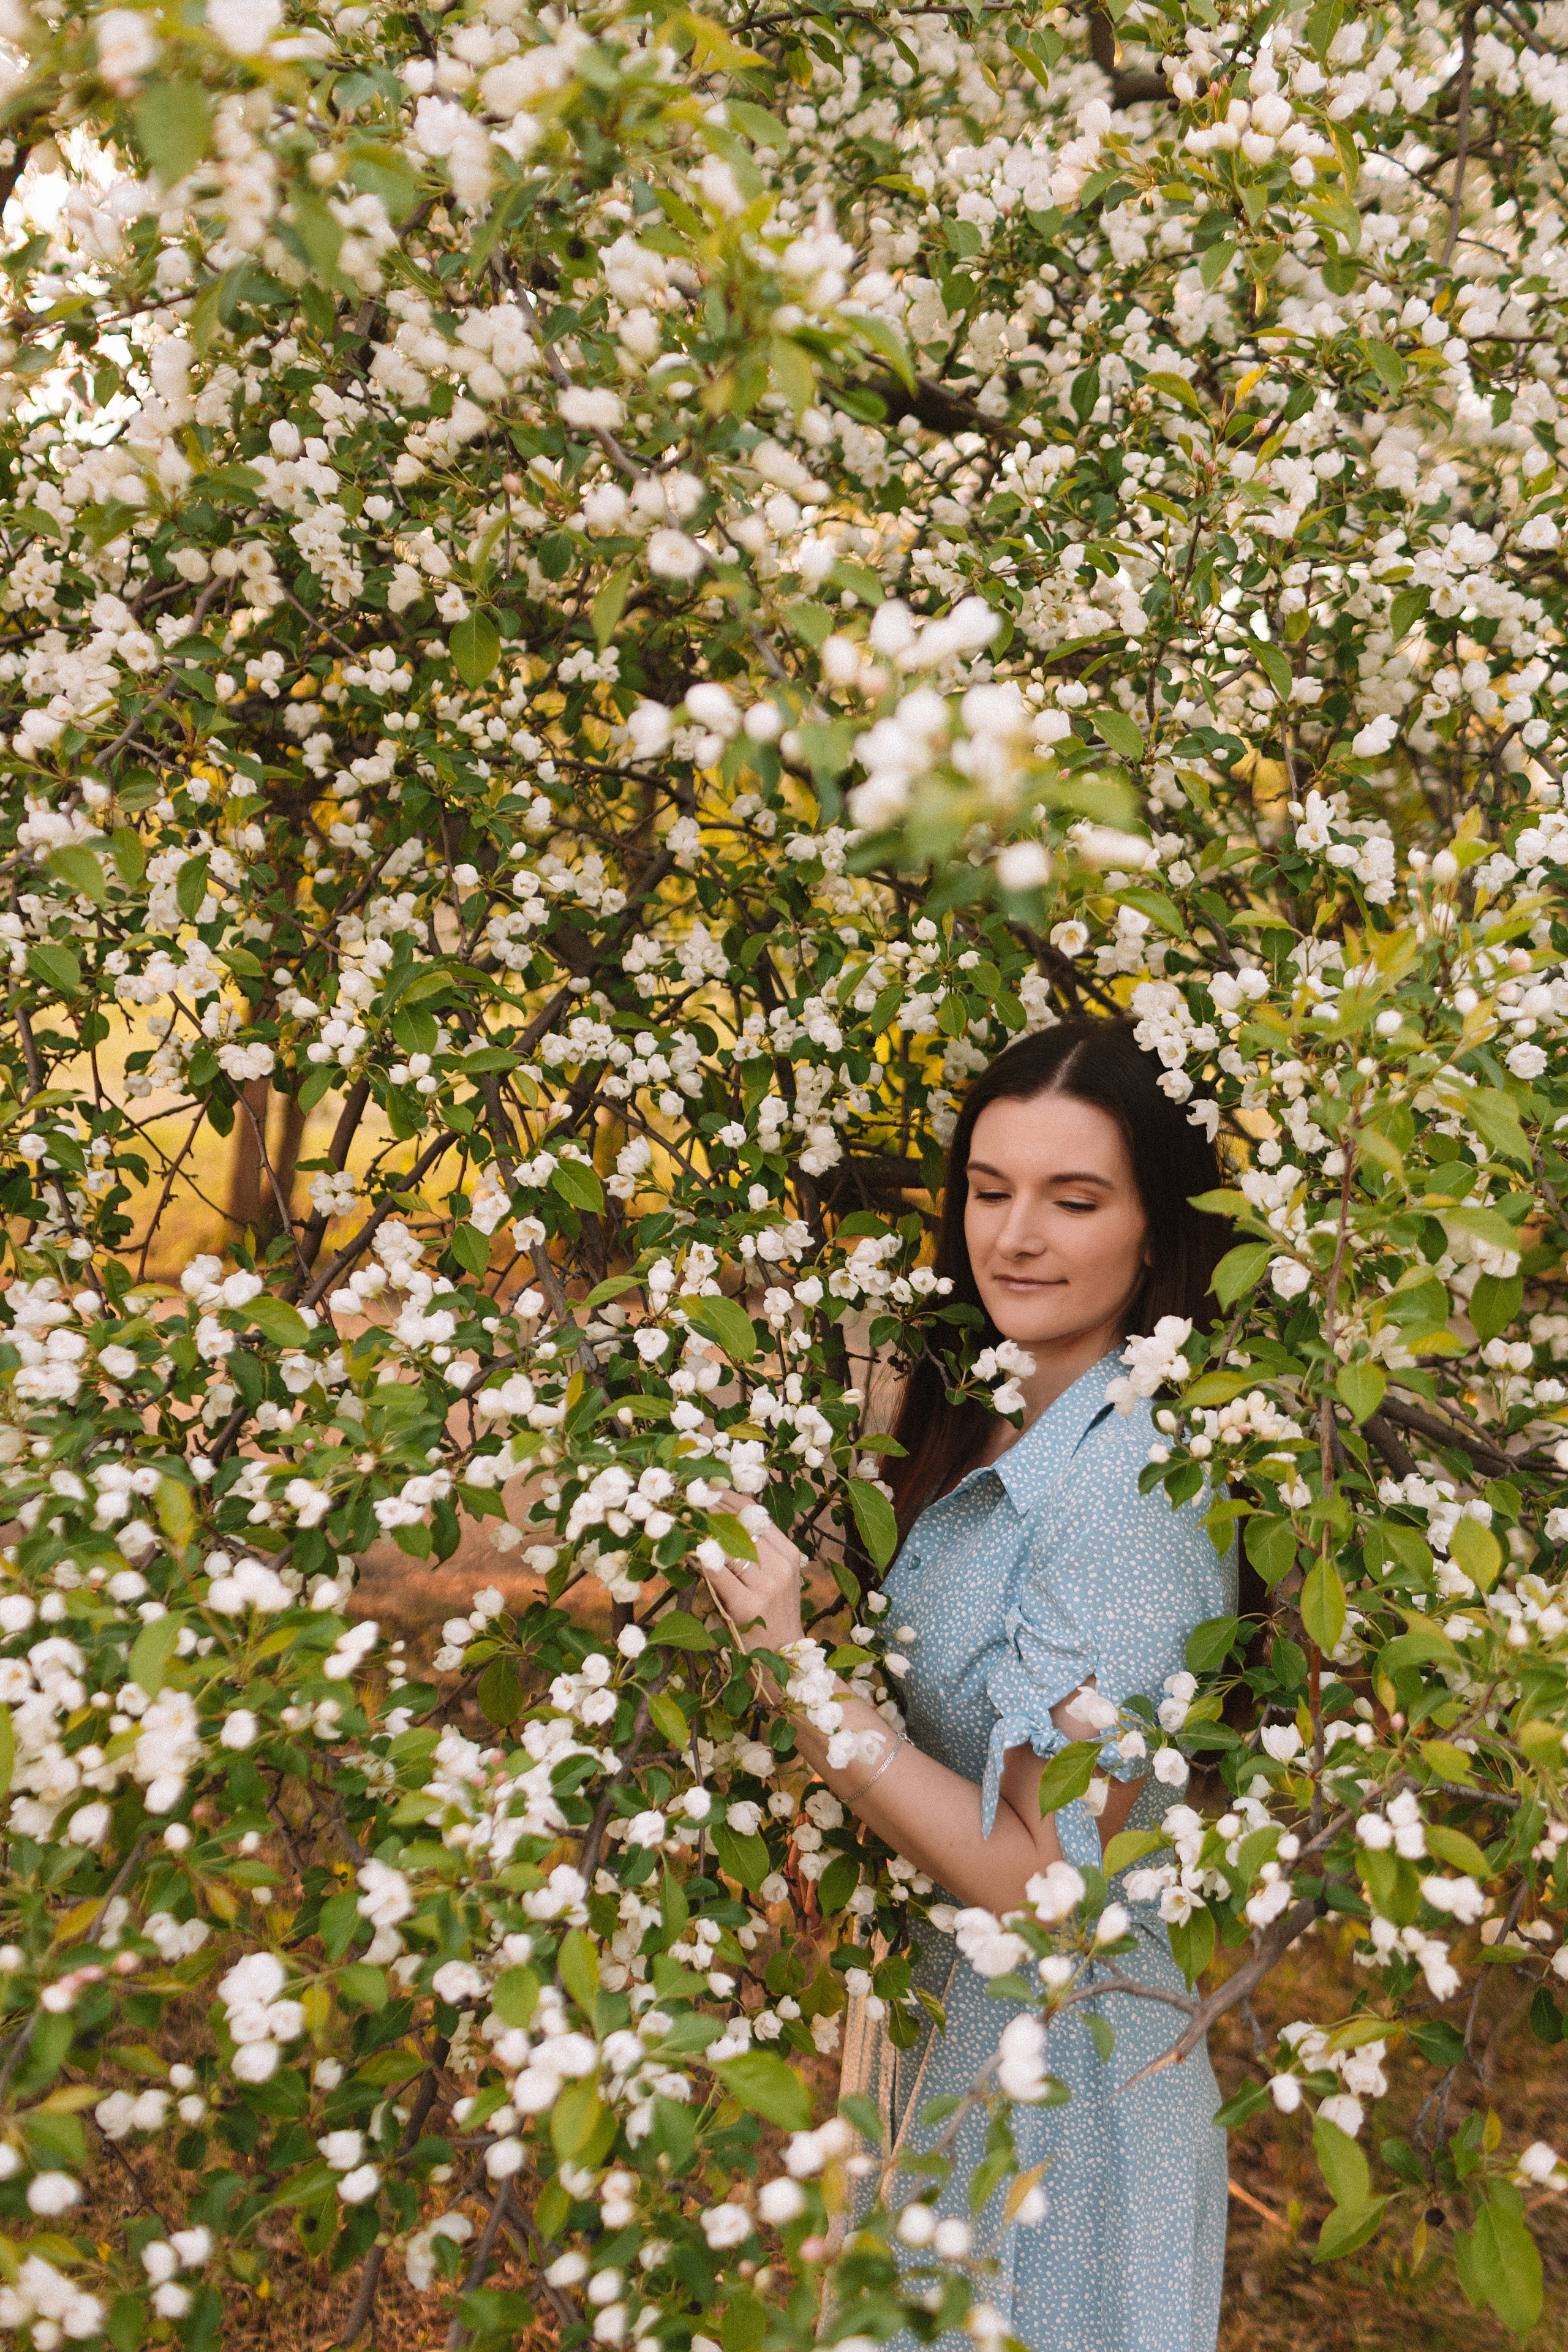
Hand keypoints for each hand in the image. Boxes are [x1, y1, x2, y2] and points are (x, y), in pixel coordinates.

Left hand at [698, 1494, 805, 1654]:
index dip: (727, 1497)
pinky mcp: (747, 1606)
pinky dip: (700, 1559)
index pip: (755, 1513)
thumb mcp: (772, 1579)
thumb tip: (717, 1518)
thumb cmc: (769, 1617)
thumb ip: (755, 1552)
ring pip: (728, 1546)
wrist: (782, 1659)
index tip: (704, 1486)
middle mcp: (781, 1566)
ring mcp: (766, 1587)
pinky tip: (685, 1552)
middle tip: (684, 1495)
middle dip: (710, 1508)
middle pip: (741, 1524)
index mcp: (789, 1554)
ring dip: (701, 1530)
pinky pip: (718, 1573)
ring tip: (679, 1517)